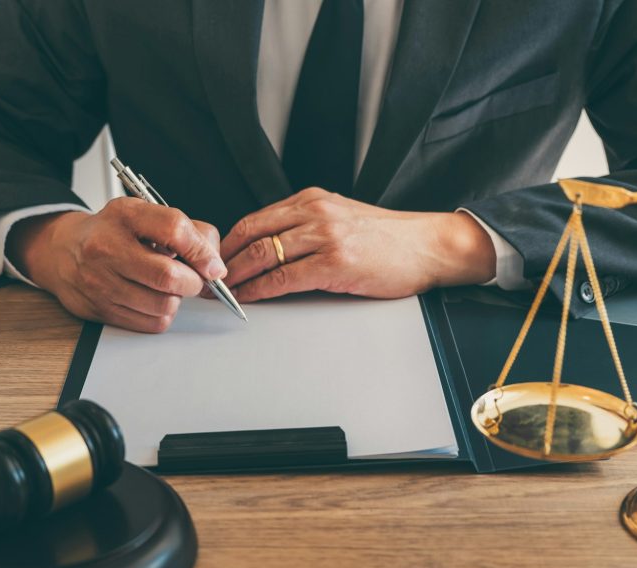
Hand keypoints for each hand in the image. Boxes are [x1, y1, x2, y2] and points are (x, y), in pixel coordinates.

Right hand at [7, 198, 225, 331]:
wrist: (64, 251)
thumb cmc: (113, 232)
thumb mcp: (145, 215)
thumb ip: (186, 231)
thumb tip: (214, 264)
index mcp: (125, 215)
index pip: (173, 229)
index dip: (202, 251)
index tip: (213, 265)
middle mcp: (107, 248)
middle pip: (168, 276)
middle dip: (193, 282)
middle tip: (193, 279)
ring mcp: (101, 281)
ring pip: (163, 304)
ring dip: (176, 299)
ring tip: (167, 287)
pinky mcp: (101, 309)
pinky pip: (151, 322)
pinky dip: (161, 314)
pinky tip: (152, 299)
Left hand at [218, 188, 496, 302]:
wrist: (428, 246)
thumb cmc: (388, 239)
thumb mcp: (342, 218)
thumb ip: (307, 226)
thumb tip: (271, 249)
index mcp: (312, 199)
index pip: (256, 218)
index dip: (229, 241)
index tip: (215, 258)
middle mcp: (314, 212)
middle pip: (252, 234)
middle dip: (225, 260)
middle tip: (208, 278)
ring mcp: (325, 237)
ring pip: (264, 255)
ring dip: (238, 277)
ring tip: (223, 292)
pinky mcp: (335, 264)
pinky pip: (285, 278)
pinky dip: (261, 290)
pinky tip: (250, 298)